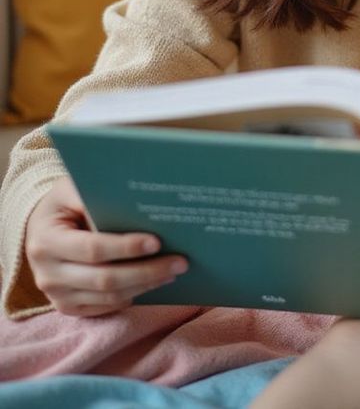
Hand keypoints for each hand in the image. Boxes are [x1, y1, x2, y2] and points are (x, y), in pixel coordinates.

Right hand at [24, 176, 187, 315]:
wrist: (40, 229)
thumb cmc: (64, 204)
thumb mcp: (71, 190)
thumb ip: (94, 196)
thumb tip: (134, 203)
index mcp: (46, 242)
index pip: (92, 249)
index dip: (126, 247)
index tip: (156, 242)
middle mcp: (47, 274)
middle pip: (104, 279)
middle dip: (146, 271)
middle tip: (180, 261)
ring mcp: (57, 295)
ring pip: (108, 297)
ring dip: (145, 285)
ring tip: (174, 271)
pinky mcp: (68, 307)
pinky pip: (105, 307)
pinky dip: (133, 295)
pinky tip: (154, 282)